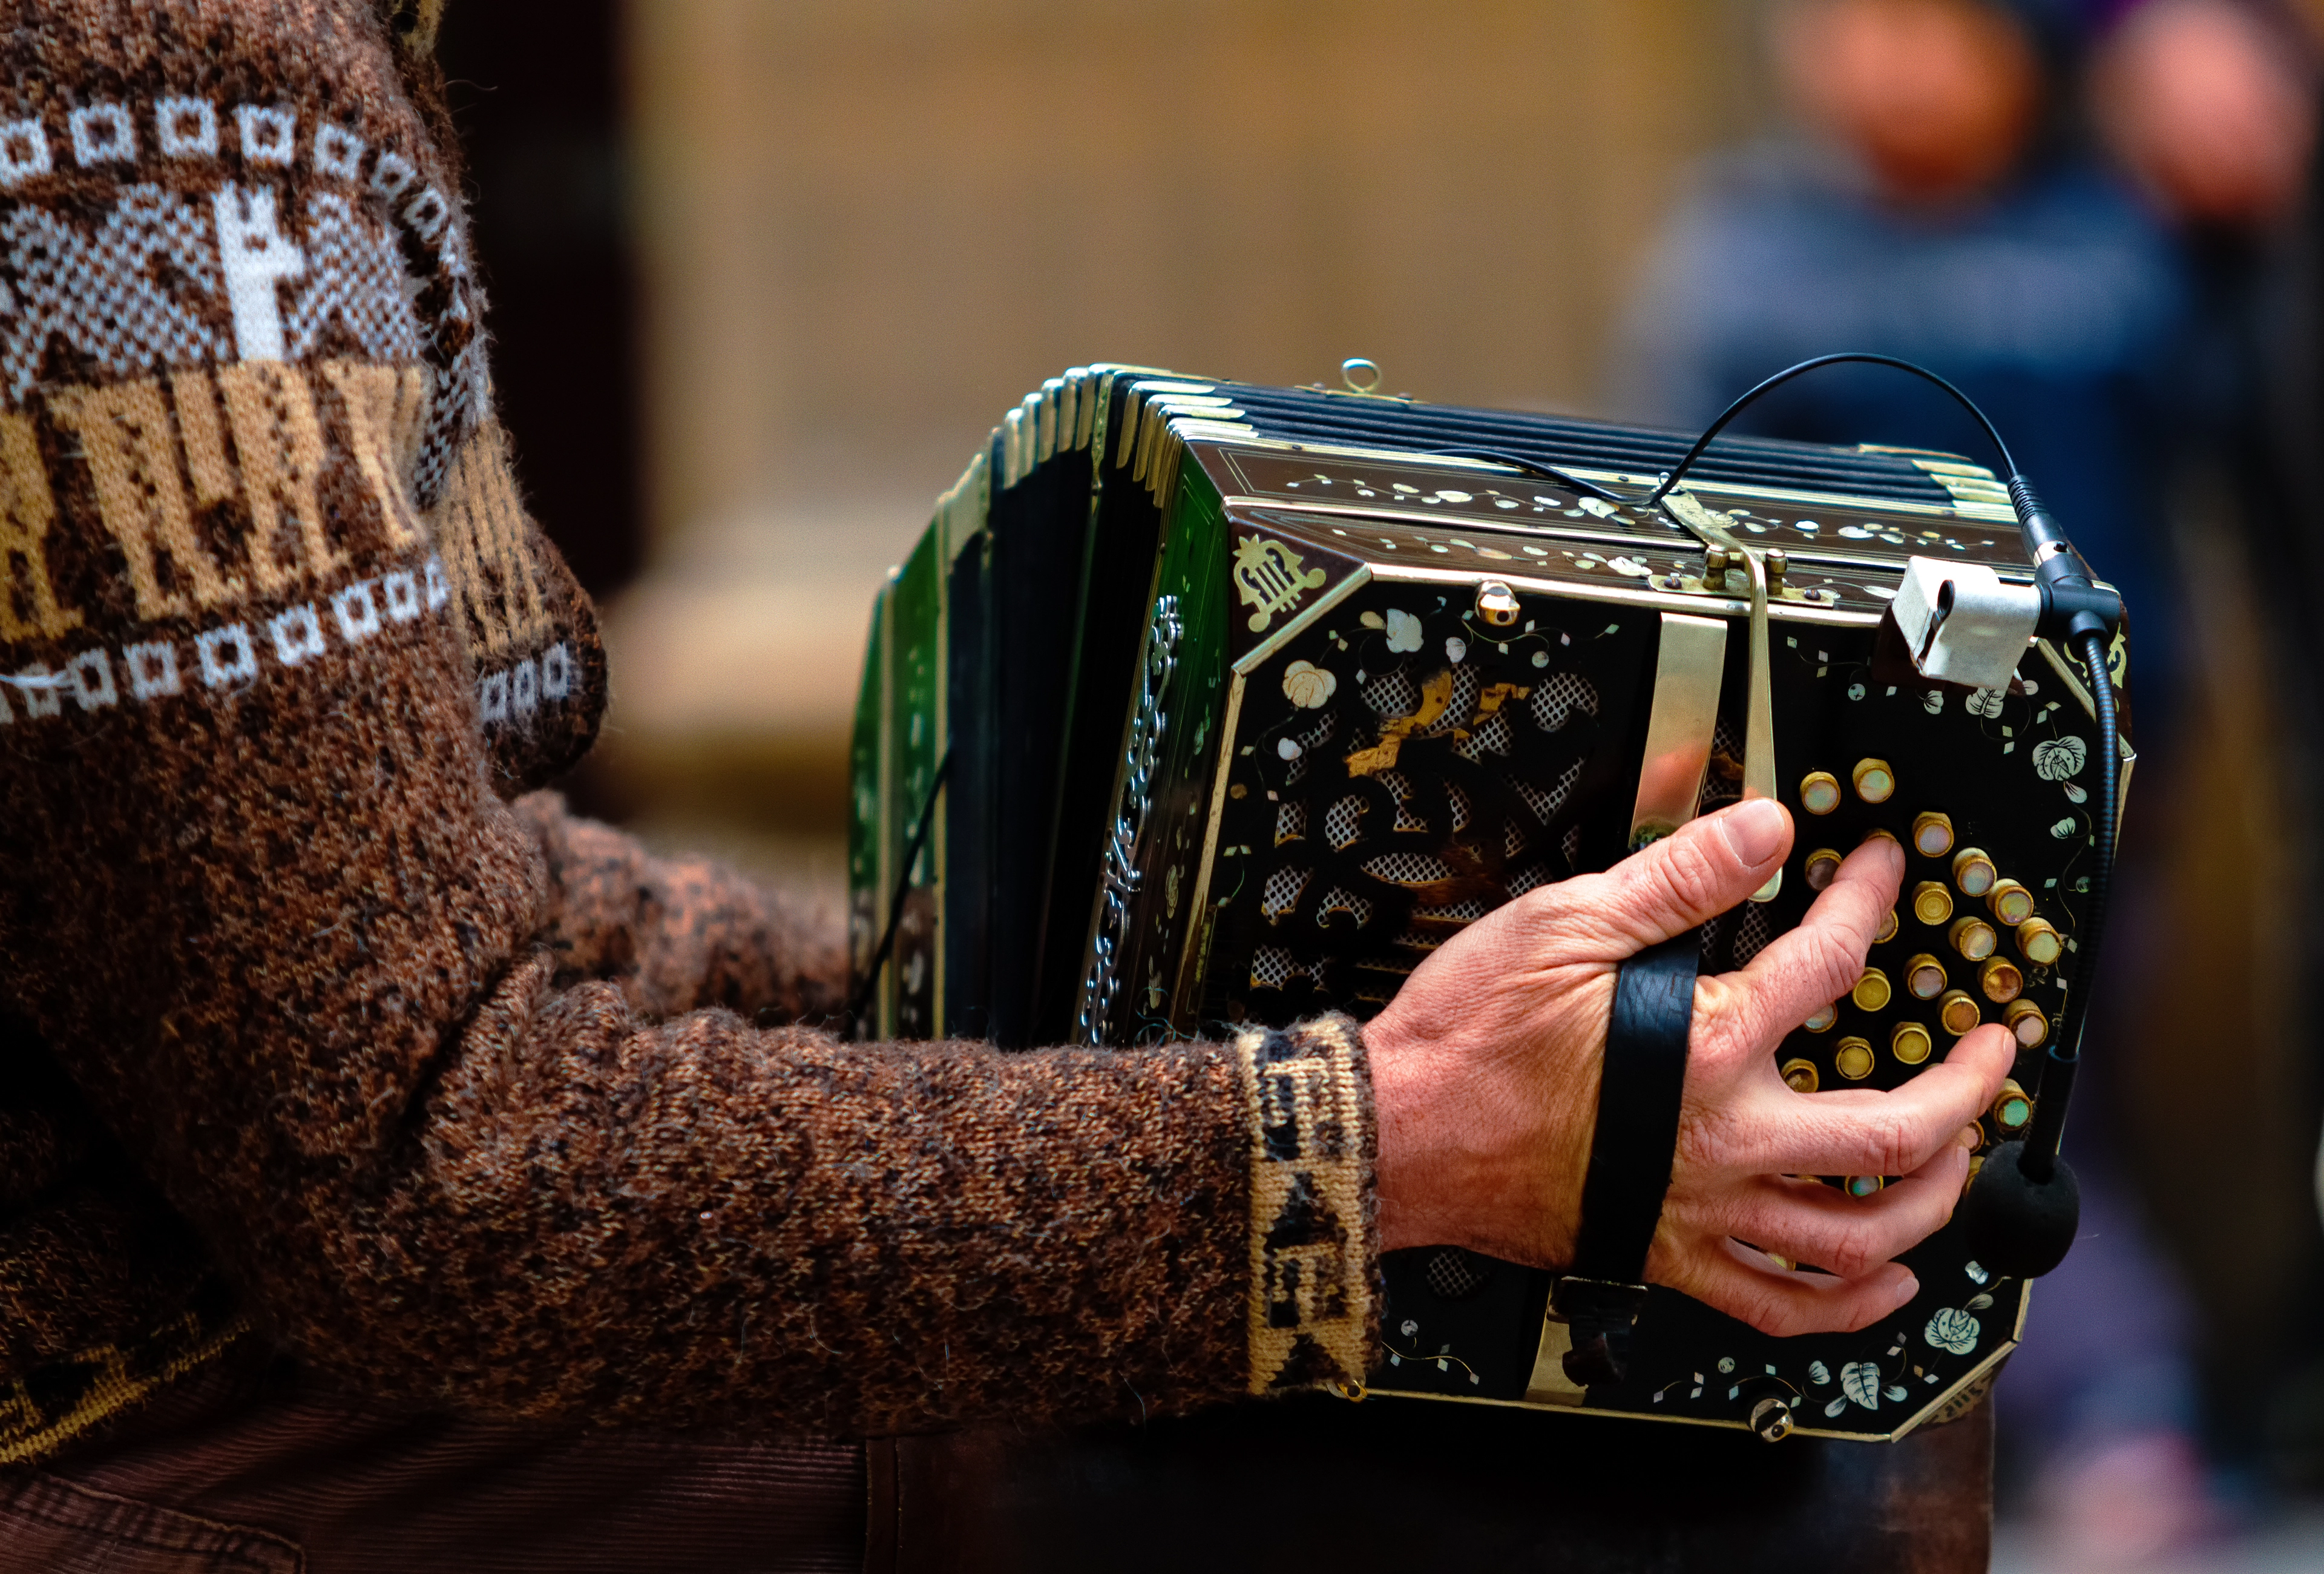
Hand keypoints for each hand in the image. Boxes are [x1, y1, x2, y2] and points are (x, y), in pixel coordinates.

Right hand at [1365, 797, 2014, 1337]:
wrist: (1395, 1135)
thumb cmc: (1463, 1039)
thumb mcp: (1564, 924)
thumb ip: (1677, 878)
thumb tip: (1762, 831)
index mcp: (1704, 1047)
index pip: (1827, 965)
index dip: (1869, 905)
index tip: (1883, 876)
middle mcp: (1721, 1142)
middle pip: (1896, 1133)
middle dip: (1968, 1088)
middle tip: (1993, 1051)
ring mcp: (1701, 1212)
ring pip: (1860, 1236)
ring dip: (1934, 1200)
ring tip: (1961, 1159)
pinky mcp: (1666, 1258)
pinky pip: (1782, 1309)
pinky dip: (1850, 1306)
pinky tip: (1887, 1282)